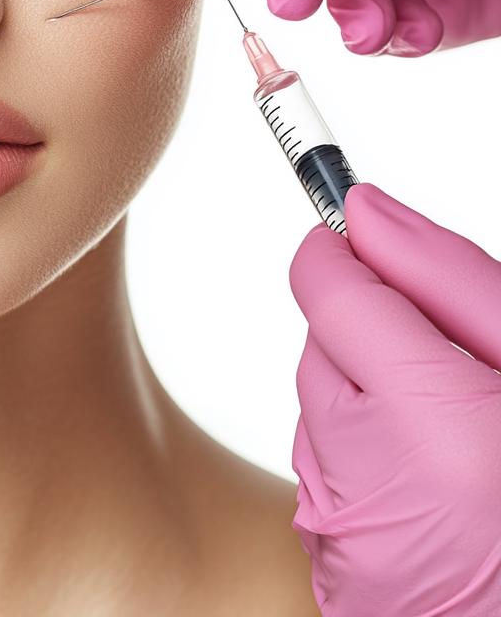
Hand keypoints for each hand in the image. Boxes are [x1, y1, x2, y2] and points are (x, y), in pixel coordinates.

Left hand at [289, 182, 500, 614]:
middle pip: (322, 348)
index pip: (328, 289)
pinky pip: (325, 480)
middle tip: (457, 379)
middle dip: (375, 341)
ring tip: (456, 449)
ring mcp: (336, 533)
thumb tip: (366, 210)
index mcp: (430, 424)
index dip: (346, 253)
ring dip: (371, 409)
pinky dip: (367, 470)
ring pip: (322, 414)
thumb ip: (452, 282)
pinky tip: (433, 495)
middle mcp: (361, 482)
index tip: (366, 239)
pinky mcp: (328, 568)